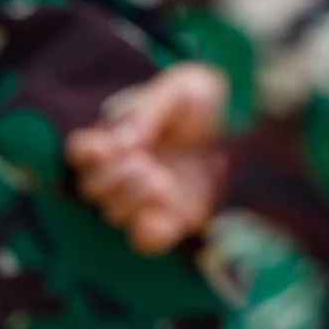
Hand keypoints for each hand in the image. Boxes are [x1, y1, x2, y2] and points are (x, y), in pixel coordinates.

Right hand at [66, 62, 230, 253]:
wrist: (249, 131)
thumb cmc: (208, 104)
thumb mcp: (182, 88)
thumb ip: (147, 110)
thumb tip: (119, 143)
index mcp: (116, 136)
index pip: (78, 152)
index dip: (86, 153)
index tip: (108, 147)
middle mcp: (123, 171)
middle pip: (90, 188)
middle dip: (113, 177)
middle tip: (146, 165)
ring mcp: (146, 200)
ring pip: (112, 214)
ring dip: (131, 199)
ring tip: (162, 182)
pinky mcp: (172, 223)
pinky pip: (143, 241)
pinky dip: (148, 232)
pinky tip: (166, 212)